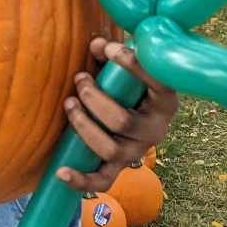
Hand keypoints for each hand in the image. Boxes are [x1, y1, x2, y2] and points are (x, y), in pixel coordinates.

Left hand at [56, 38, 178, 192]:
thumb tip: (95, 44)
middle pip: (122, 121)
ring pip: (108, 148)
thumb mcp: (127, 67)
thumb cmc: (132, 84)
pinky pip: (102, 181)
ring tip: (69, 103)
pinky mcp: (119, 167)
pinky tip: (60, 172)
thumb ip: (111, 53)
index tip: (107, 49)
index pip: (156, 83)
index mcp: (165, 102)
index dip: (130, 65)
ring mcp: (136, 151)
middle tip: (80, 79)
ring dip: (83, 125)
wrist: (140, 114)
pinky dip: (81, 180)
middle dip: (94, 98)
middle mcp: (155, 130)